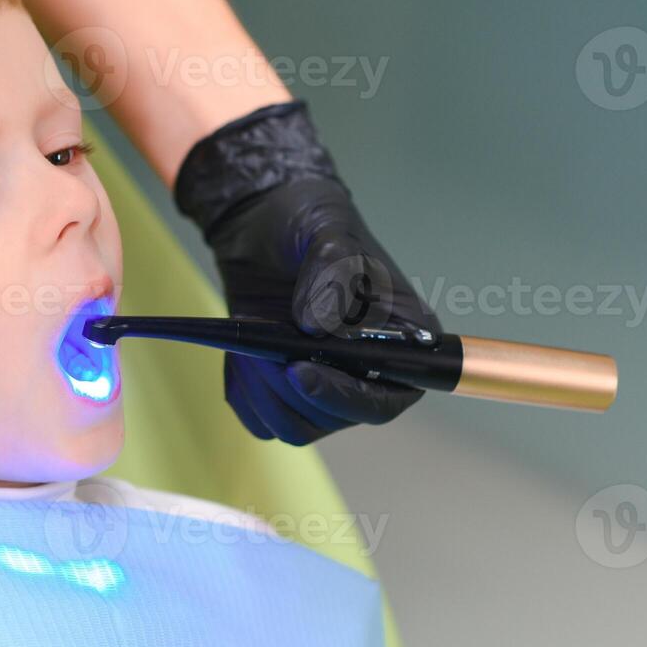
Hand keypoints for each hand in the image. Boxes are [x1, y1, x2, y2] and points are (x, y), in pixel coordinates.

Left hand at [174, 102, 440, 444]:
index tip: (299, 371)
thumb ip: (332, 274)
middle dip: (292, 387)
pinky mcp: (284, 390)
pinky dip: (245, 391)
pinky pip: (260, 418)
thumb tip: (318, 326)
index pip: (386, 399)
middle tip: (263, 346)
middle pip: (333, 418)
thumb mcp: (328, 233)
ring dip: (263, 389)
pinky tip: (242, 352)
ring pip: (293, 425)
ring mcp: (325, 384)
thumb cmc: (310, 222)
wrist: (261, 221)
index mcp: (403, 342)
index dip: (344, 397)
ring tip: (252, 342)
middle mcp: (368, 373)